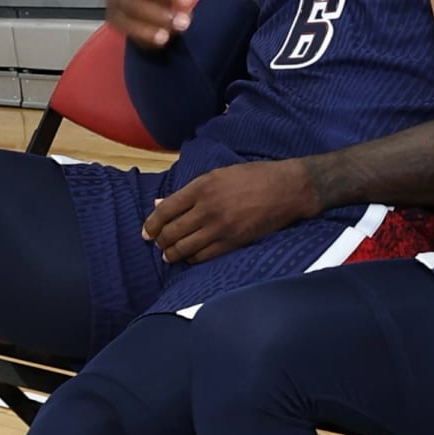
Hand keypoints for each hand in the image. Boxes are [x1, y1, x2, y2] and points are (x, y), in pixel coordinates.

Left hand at [141, 161, 316, 263]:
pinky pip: (204, 256)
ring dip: (172, 254)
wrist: (287, 189)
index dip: (151, 224)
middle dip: (160, 241)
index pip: (165, 210)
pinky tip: (190, 258)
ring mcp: (220, 227)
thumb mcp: (218, 175)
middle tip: (158, 245)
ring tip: (169, 256)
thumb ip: (188, 191)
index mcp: (202, 187)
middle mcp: (207, 208)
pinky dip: (192, 259)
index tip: (146, 232)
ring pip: (184, 248)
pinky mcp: (233, 242)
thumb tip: (159, 203)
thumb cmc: (253, 177)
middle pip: (172, 232)